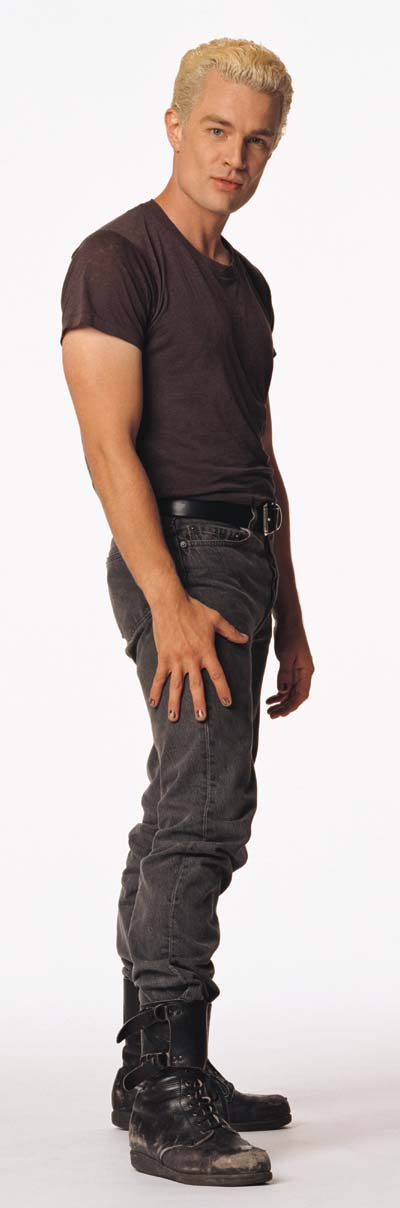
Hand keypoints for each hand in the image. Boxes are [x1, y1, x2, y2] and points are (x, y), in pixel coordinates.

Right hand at [149, 594, 249, 722]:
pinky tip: (154, 703)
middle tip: (202, 718)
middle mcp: (191, 658)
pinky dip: (155, 691)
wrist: (170, 602)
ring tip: (174, 719)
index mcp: (206, 651)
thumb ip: (231, 632)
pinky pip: (159, 677)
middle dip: (199, 703)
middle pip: (196, 685)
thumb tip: (245, 639)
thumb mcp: (216, 619)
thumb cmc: (194, 609)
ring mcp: (175, 659)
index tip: (228, 703)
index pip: (217, 675)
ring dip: (175, 703)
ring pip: (176, 686)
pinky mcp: (163, 657)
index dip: (223, 690)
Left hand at [265, 619, 314, 718]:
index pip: (301, 695)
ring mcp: (298, 670)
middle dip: (285, 707)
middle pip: (296, 696)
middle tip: (271, 715)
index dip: (291, 706)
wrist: (288, 621)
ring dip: (281, 702)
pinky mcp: (291, 667)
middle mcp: (304, 673)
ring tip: (269, 710)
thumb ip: (284, 674)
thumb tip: (282, 691)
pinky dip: (279, 693)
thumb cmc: (289, 636)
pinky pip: (287, 685)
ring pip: (291, 692)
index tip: (280, 714)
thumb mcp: (285, 655)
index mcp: (306, 671)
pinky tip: (270, 698)